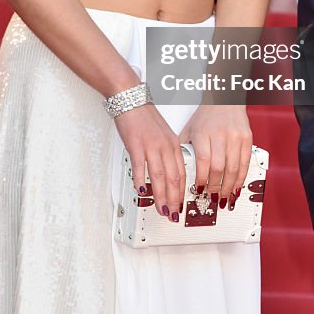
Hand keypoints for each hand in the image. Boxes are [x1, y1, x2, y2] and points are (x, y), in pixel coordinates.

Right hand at [114, 104, 185, 221]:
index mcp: (174, 144)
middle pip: (173, 178)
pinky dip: (141, 181)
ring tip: (161, 209)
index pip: (182, 173)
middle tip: (173, 214)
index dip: (182, 192)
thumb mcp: (163, 134)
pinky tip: (142, 191)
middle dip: (174, 199)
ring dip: (161, 196)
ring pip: (160, 176)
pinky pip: (140, 167)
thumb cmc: (145, 116)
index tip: (180, 205)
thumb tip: (168, 171)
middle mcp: (165, 146)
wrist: (131, 99)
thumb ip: (167, 151)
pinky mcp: (136, 145)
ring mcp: (151, 146)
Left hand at [179, 104, 251, 207]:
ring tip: (225, 197)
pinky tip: (236, 186)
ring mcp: (235, 136)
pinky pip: (245, 163)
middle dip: (215, 188)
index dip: (201, 179)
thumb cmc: (206, 116)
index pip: (203, 161)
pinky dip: (241, 178)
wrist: (225, 99)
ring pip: (233, 168)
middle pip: (219, 168)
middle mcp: (220, 134)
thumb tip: (179, 171)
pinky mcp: (247, 138)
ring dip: (229, 187)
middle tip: (213, 198)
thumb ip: (185, 149)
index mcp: (202, 132)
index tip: (198, 190)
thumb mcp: (190, 129)